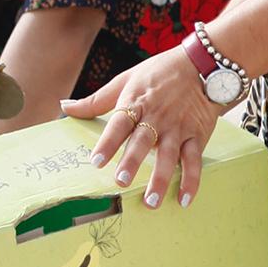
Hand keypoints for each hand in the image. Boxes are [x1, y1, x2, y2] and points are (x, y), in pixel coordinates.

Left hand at [62, 43, 217, 207]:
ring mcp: (178, 128)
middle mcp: (156, 117)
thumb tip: (64, 107)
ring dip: (160, 179)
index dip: (108, 142)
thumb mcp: (125, 80)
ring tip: (150, 201)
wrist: (203, 64)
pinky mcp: (197, 135)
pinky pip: (193, 160)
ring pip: (168, 155)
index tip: (96, 161)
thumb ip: (95, 100)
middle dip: (132, 162)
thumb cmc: (159, 73)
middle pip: (142, 141)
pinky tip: (183, 200)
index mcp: (135, 103)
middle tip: (121, 182)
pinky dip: (191, 181)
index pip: (119, 124)